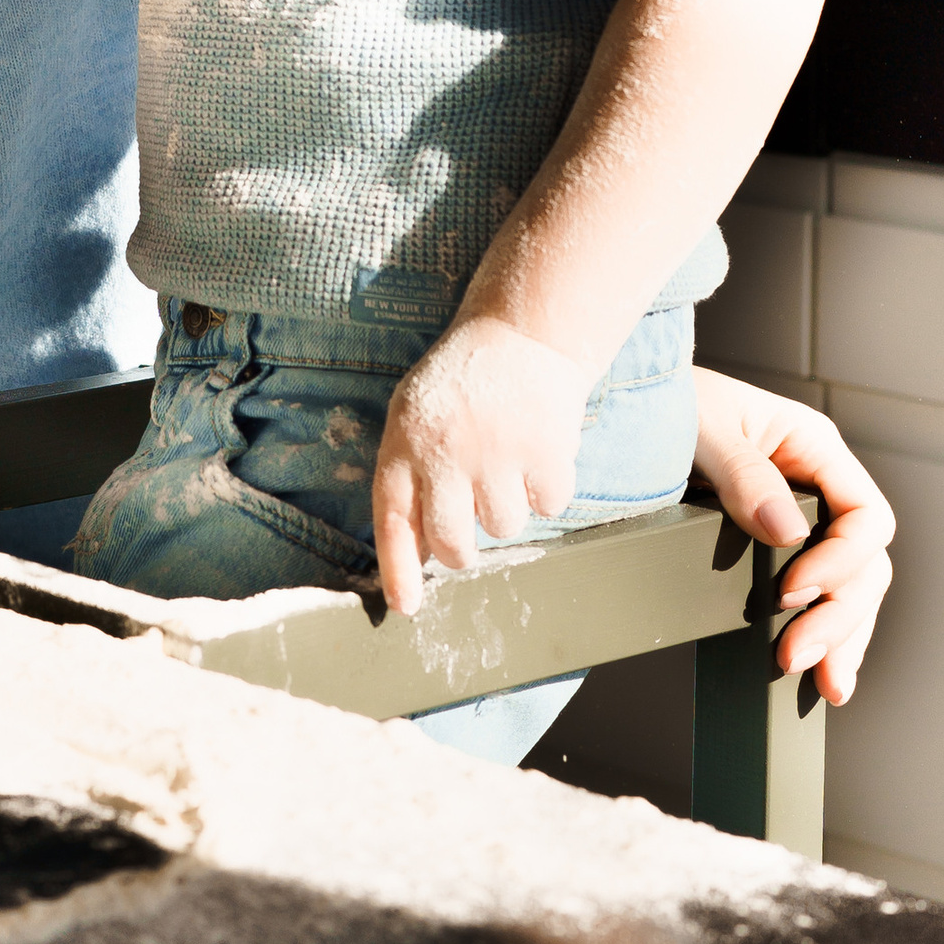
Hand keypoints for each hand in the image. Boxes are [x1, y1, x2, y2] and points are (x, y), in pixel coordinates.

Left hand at [371, 315, 592, 616]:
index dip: (398, 570)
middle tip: (470, 531)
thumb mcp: (414, 418)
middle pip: (453, 542)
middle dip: (462, 553)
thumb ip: (410, 478)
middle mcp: (447, 450)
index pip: (393, 520)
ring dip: (508, 509)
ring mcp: (497, 451)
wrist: (520, 334)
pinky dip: (547, 490)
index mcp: (406, 442)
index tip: (407, 608)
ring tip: (504, 465)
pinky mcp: (545, 450)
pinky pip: (549, 506)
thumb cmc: (461, 385)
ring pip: (504, 528)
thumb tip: (419, 554)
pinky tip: (536, 455)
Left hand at [690, 366, 894, 705]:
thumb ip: (745, 474)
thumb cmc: (666, 400)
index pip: (865, 515)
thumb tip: (787, 530)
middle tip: (796, 654)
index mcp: (812, 446)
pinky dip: (825, 633)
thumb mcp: (704, 427)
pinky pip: (819, 594)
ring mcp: (799, 517)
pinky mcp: (775, 546)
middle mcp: (816, 483)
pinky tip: (821, 671)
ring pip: (850, 588)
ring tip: (825, 683)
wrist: (621, 406)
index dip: (841, 561)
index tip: (793, 591)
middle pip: (865, 563)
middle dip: (839, 615)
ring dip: (842, 637)